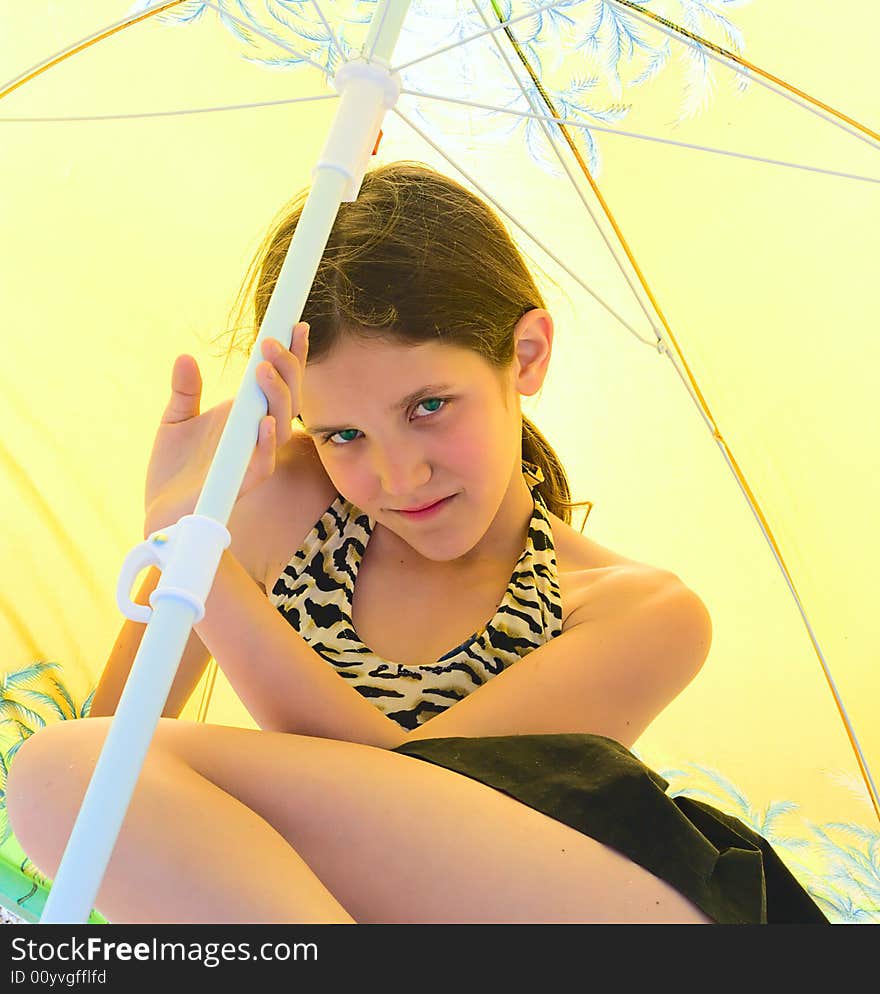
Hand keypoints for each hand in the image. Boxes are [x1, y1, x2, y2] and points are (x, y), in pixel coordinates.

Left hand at [143, 322, 308, 535]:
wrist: (159, 511)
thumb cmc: (173, 469)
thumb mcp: (175, 419)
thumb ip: (184, 390)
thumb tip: (185, 357)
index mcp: (247, 418)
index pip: (279, 383)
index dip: (291, 356)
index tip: (293, 324)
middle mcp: (257, 437)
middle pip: (288, 398)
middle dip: (286, 368)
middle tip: (270, 341)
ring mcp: (253, 459)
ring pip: (281, 425)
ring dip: (276, 396)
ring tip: (262, 369)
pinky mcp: (242, 483)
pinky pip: (263, 462)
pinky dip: (265, 441)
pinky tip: (262, 421)